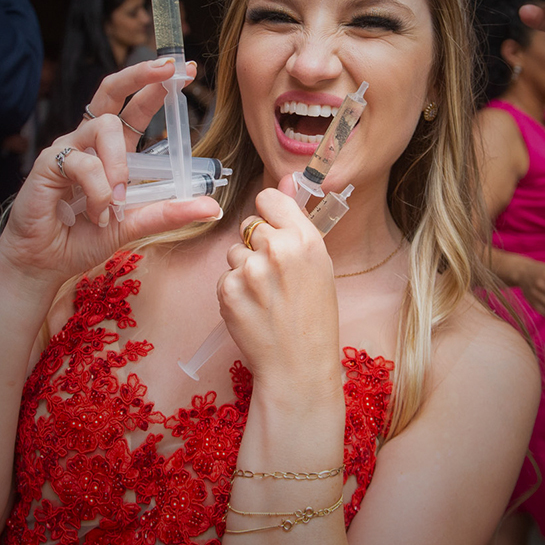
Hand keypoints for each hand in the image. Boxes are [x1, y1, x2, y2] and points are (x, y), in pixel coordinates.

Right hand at [0, 59, 219, 283]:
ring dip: (120, 164)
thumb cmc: (84, 239)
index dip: (156, 87)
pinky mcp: (48, 165)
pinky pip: (83, 164)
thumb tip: (213, 207)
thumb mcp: (136, 224)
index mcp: (112, 150)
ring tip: (117, 201)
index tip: (185, 70)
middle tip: (168, 70)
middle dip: (141, 75)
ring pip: (104, 128)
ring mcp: (68, 150)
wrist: (46, 263)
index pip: (135, 107)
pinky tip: (97, 214)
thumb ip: (170, 212)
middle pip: (111, 92)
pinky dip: (98, 190)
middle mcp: (89, 143)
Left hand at [217, 175, 339, 395]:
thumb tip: (286, 178)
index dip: (270, 214)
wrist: (299, 366)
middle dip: (257, 244)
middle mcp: (277, 249)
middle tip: (274, 275)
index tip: (274, 228)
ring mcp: (249, 270)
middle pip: (250, 225)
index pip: (270, 199)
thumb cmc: (315, 317)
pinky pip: (225, 276)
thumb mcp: (319, 265)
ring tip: (265, 296)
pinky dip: (235, 290)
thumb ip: (297, 222)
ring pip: (234, 251)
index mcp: (305, 239)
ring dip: (244, 268)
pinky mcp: (227, 290)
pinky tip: (253, 308)